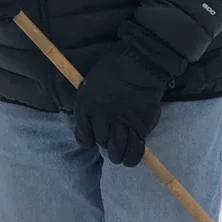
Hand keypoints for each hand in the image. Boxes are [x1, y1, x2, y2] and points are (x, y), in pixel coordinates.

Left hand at [72, 36, 172, 167]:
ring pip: (117, 150)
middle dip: (105, 142)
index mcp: (85, 106)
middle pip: (101, 142)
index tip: (92, 140)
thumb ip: (90, 101)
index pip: (82, 135)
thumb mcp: (92, 82)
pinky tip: (131, 156)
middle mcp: (100, 118)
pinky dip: (132, 156)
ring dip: (118, 154)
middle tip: (111, 138)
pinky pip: (135, 150)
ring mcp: (120, 124)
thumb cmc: (114, 66)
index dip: (87, 140)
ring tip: (120, 154)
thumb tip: (93, 116)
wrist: (139, 65)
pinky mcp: (139, 128)